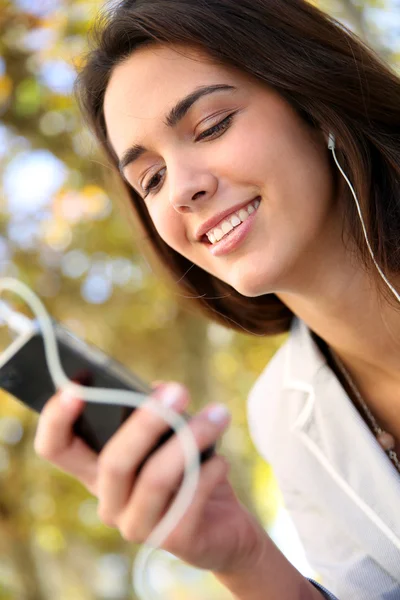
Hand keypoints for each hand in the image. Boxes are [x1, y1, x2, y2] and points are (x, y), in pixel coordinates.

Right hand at [33, 382, 265, 571]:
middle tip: (179, 390)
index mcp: (97, 471)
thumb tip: (158, 390)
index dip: (56, 420)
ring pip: (155, 478)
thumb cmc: (188, 470)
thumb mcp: (168, 437)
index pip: (57, 449)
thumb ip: (155, 413)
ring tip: (218, 415)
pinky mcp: (174, 540)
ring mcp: (138, 525)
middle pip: (113, 462)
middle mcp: (109, 501)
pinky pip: (190, 499)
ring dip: (190, 440)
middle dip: (147, 421)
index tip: (75, 388)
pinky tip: (220, 460)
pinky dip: (209, 471)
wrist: (224, 524)